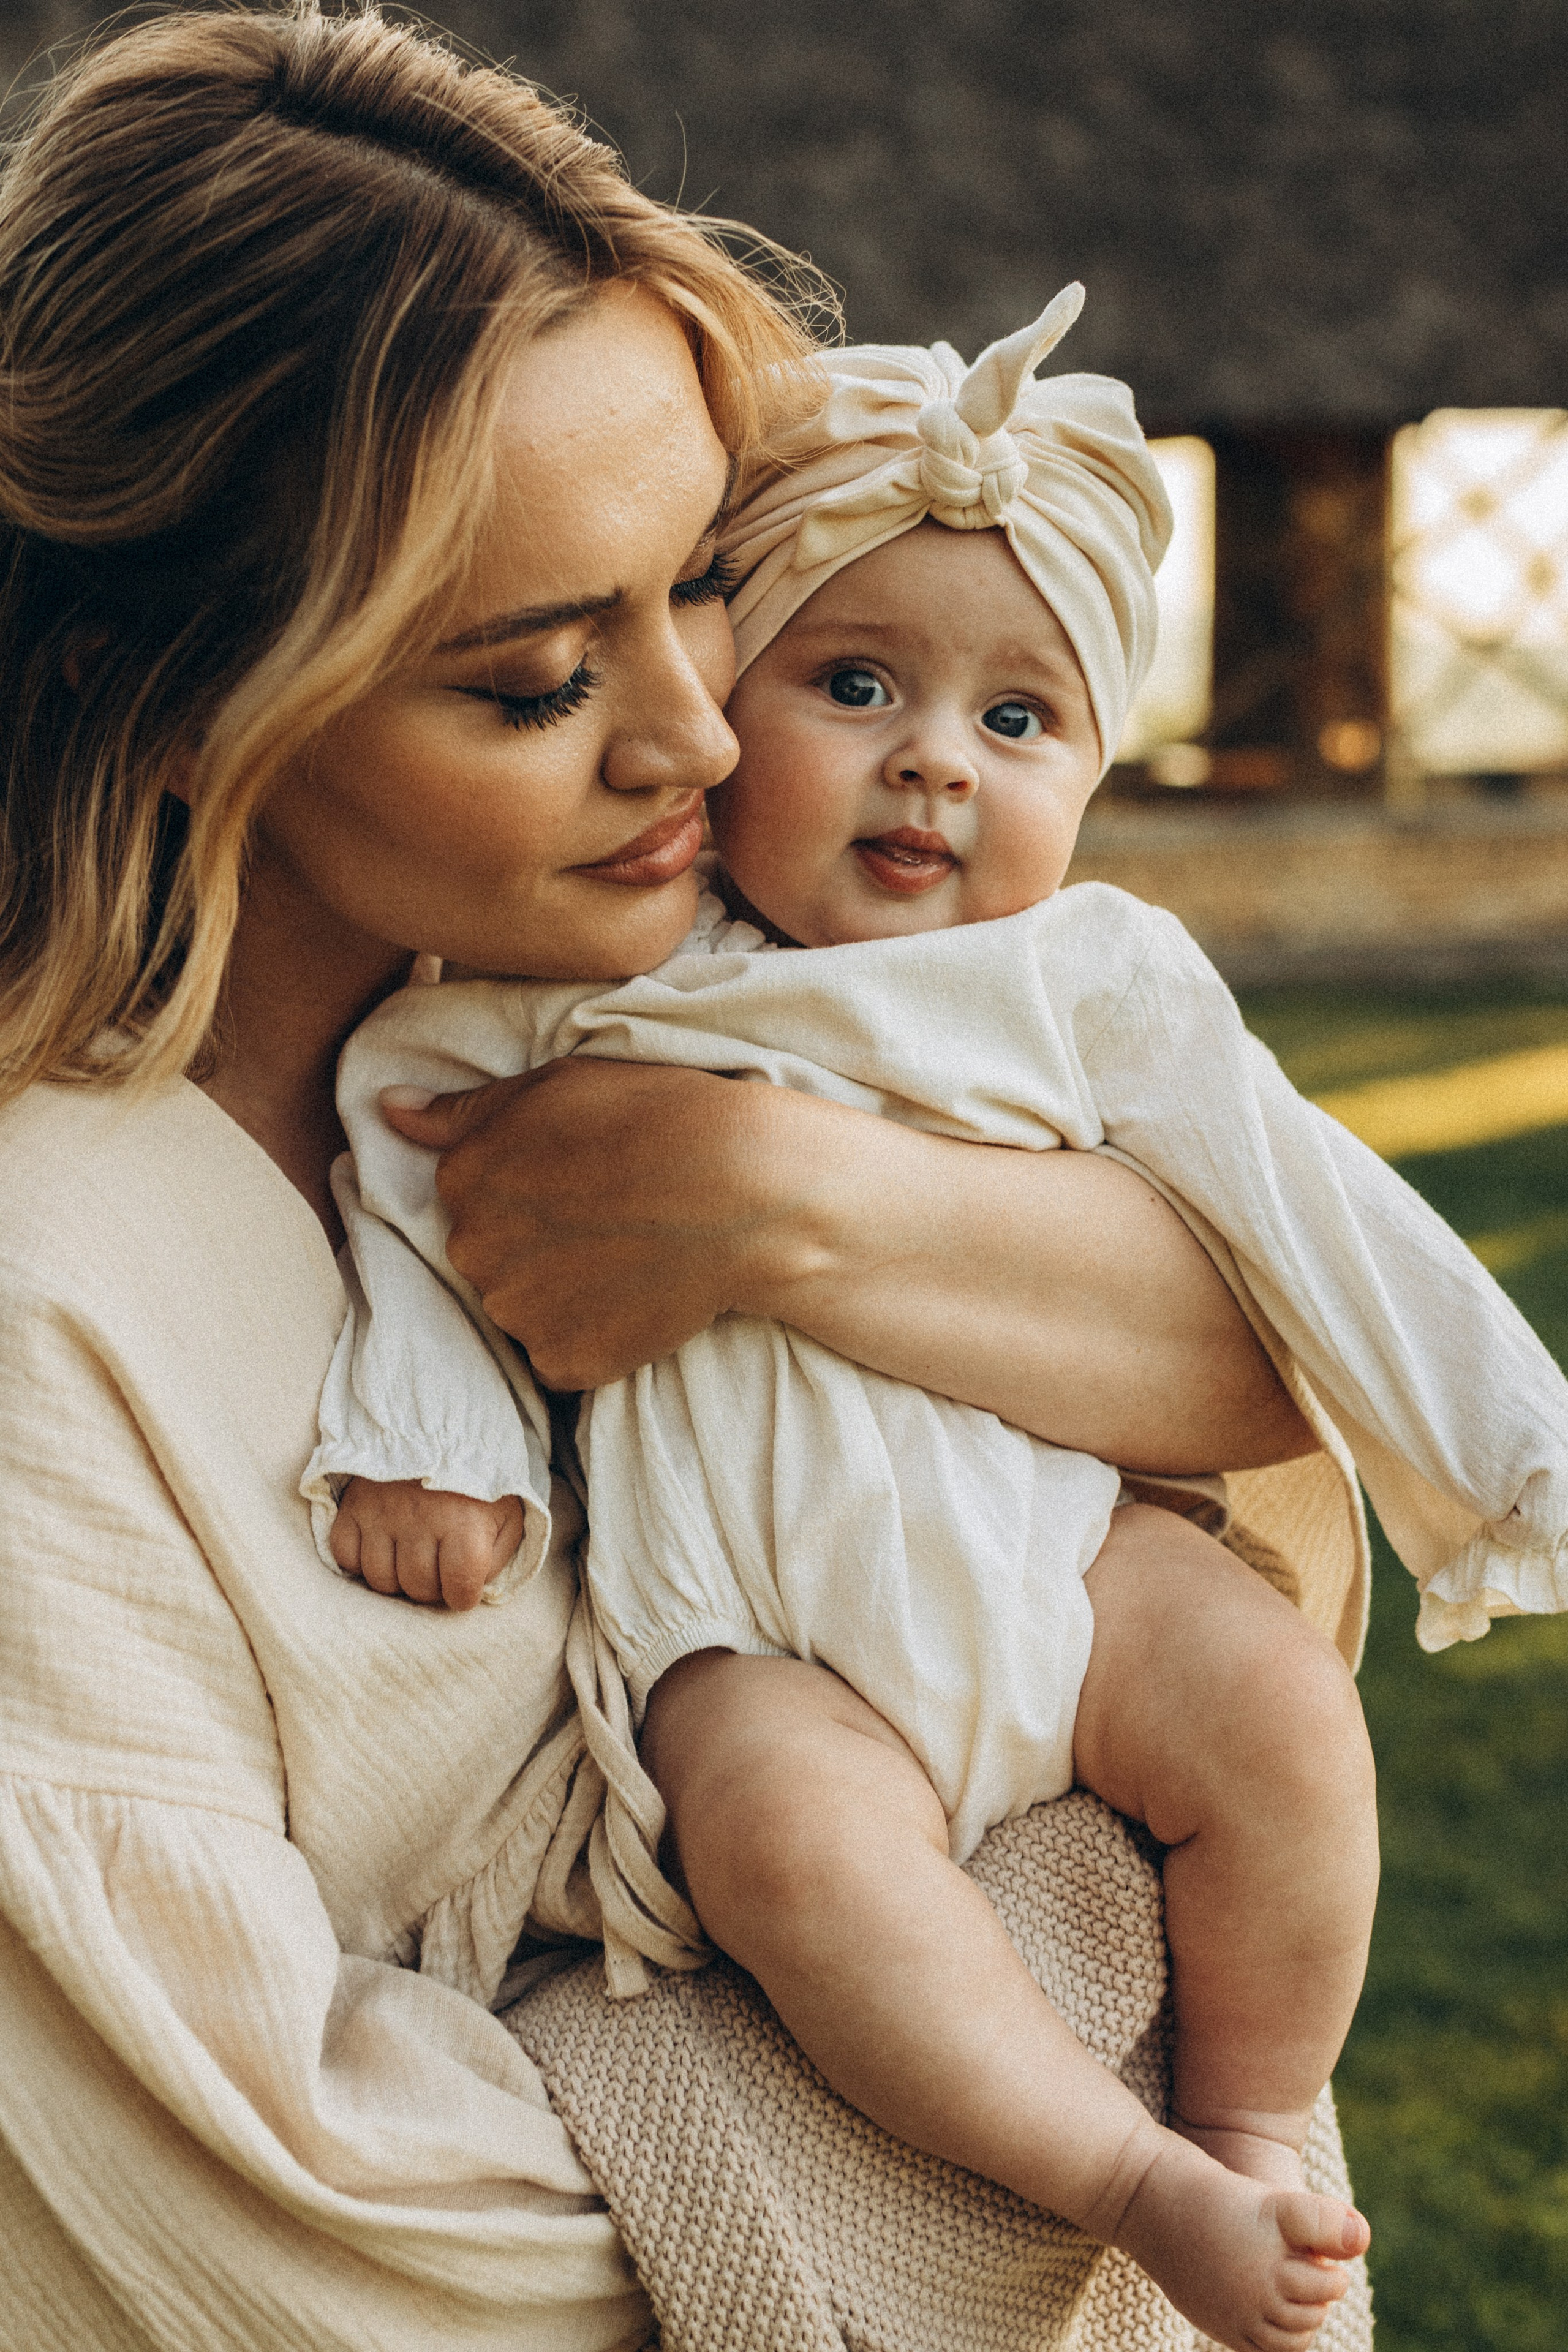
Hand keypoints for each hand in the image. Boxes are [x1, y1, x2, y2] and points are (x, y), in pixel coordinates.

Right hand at [331, 1477, 524, 1610]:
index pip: (459, 1589)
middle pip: (418, 1587)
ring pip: (380, 1579)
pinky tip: (381, 1546)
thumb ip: (497, 1556)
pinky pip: (345, 1555)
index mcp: (465, 1524)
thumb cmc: (478, 1480)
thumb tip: (473, 1588)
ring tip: (411, 1557)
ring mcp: (383, 1514)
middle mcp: (422, 1521)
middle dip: (431, 1587)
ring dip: (397, 1577)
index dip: (463, 1596)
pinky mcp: (355, 1505)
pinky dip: (360, 1559)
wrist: (439, 1428)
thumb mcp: (507, 1514)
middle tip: (438, 1567)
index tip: (463, 1586)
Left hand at [381, 1059, 802, 1387]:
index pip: (472, 1196)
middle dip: (539, 1245)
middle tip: (611, 1221)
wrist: (742, 1189)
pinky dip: (593, 1338)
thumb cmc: (657, 1118)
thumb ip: (465, 1107)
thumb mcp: (558, 1084)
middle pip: (493, 1257)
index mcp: (463, 1178)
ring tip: (628, 1259)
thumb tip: (387, 1109)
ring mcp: (518, 1313)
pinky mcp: (565, 1363)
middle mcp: (473, 1250)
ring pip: (525, 1310)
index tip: (583, 1180)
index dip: (532, 1189)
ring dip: (564, 1295)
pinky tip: (636, 1300)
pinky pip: (562, 1358)